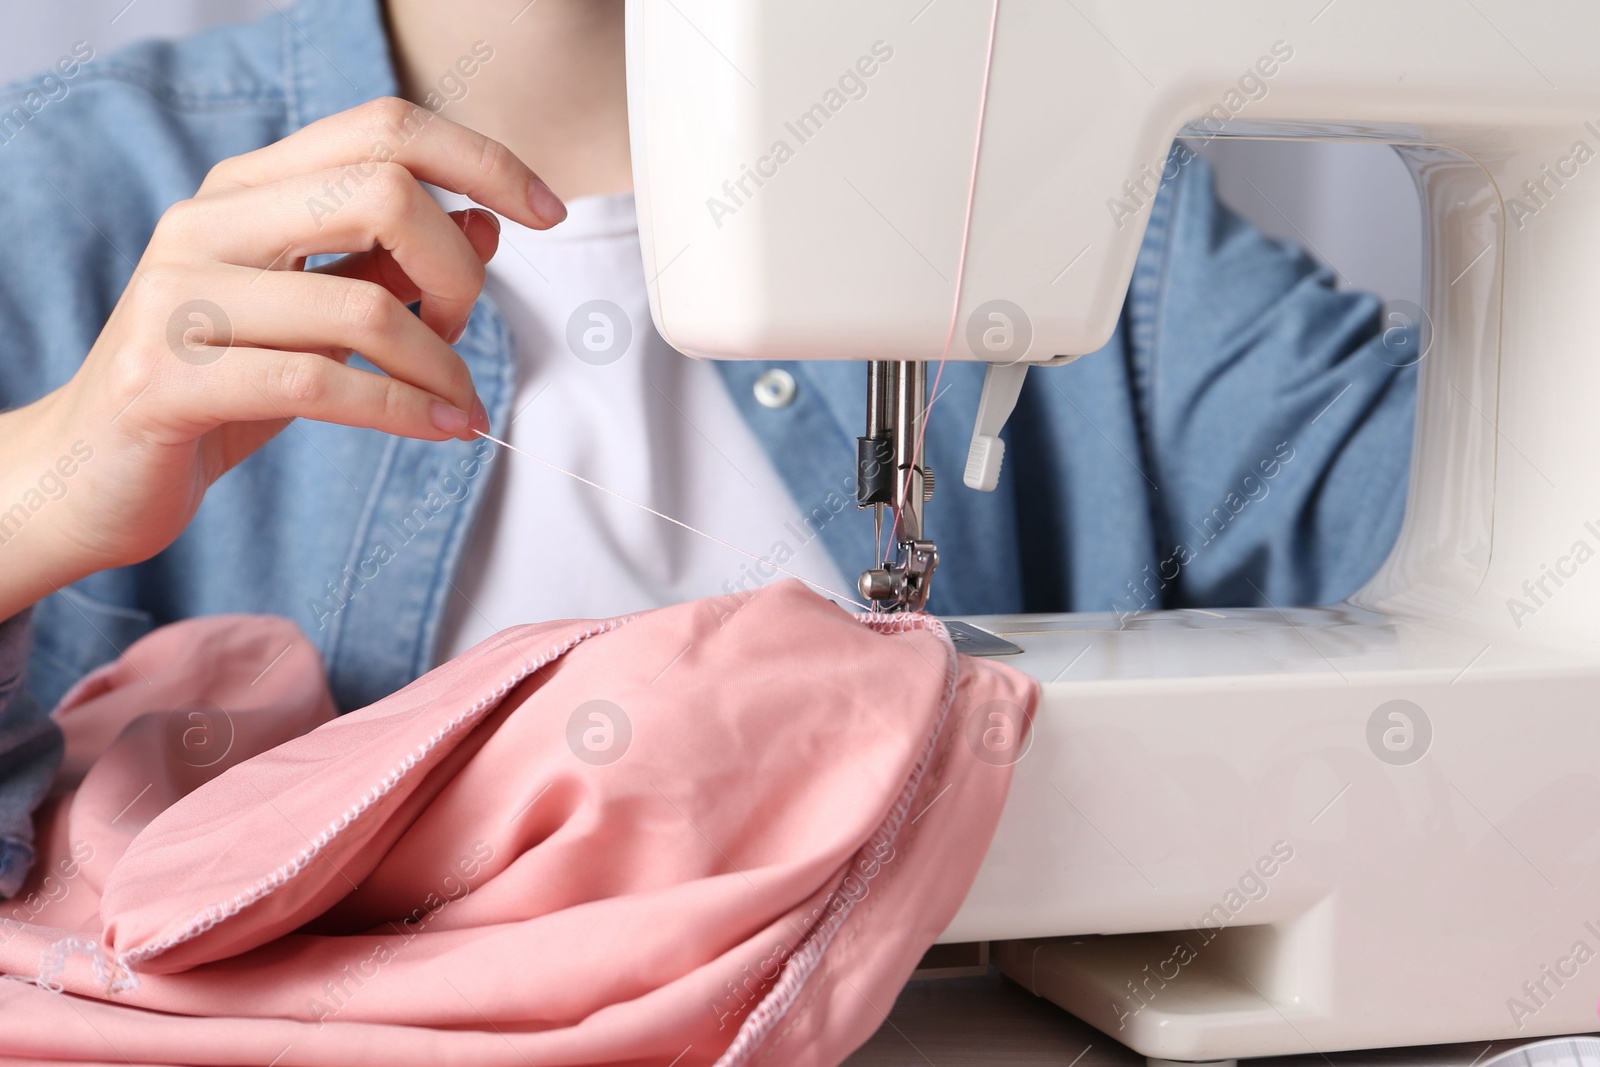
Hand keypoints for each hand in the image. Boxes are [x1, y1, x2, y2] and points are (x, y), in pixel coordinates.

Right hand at [0, 97, 566, 617]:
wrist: (92, 471)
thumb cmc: (216, 388)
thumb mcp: (315, 320)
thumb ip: (388, 268)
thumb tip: (485, 226)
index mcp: (247, 189)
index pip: (382, 128)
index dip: (480, 160)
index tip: (546, 210)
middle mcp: (209, 221)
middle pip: (383, 192)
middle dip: (458, 272)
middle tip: (464, 333)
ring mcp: (182, 295)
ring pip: (364, 305)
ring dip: (442, 365)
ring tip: (461, 404)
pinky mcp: (170, 377)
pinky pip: (322, 381)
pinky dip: (405, 411)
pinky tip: (445, 428)